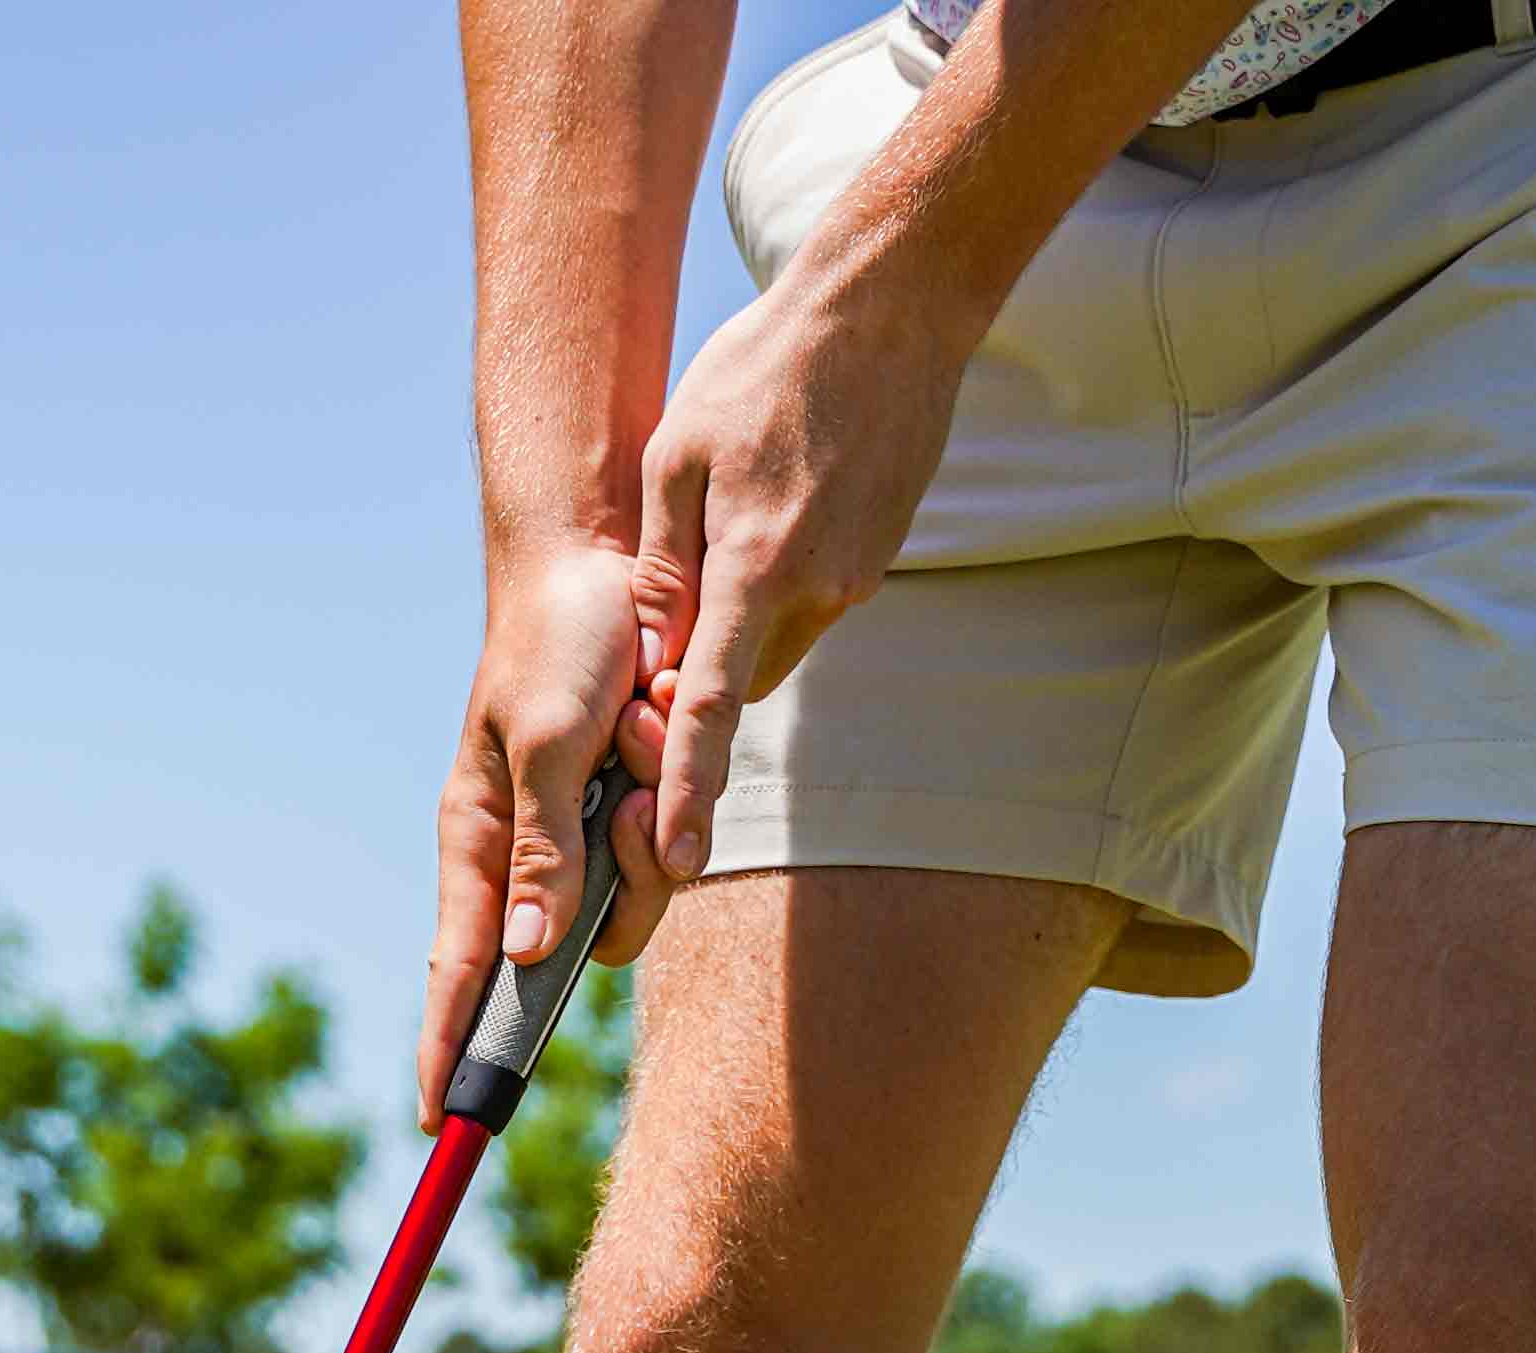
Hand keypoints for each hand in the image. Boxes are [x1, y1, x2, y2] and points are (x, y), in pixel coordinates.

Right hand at [421, 539, 670, 1127]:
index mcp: (478, 846)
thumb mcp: (543, 744)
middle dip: (614, 893)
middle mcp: (532, 859)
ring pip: (638, 908)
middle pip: (578, 954)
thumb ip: (542, 851)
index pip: (457, 973)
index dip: (448, 1049)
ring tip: (639, 733)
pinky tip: (660, 724)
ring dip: (652, 829)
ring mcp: (588, 843)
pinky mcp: (639, 817)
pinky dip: (678, 795)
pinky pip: (674, 853)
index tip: (443, 1122)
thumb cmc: (557, 642)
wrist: (616, 561)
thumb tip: (532, 955)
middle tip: (623, 804)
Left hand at [633, 243, 979, 882]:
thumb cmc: (764, 368)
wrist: (891, 309)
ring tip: (735, 518)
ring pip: (773, 648)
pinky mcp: (877, 565)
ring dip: (741, 622)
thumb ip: (662, 568)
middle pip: (736, 686)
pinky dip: (781, 585)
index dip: (686, 791)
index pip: (707, 709)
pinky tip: (781, 504)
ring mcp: (854, 583)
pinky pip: (810, 605)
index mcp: (752, 568)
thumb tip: (645, 662)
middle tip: (667, 617)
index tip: (674, 860)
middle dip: (696, 677)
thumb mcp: (676, 453)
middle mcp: (812, 592)